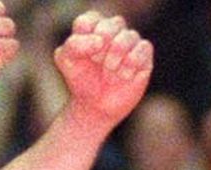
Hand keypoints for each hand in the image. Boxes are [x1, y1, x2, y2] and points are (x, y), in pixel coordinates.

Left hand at [53, 11, 152, 127]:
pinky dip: (130, 65)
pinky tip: (124, 76)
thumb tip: (100, 41)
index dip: (84, 43)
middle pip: (111, 26)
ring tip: (109, 73)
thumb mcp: (66, 61)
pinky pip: (143, 48)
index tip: (83, 58)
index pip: (88, 22)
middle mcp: (113, 28)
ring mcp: (130, 40)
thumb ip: (74, 45)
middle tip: (97, 64)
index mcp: (92, 24)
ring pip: (128, 36)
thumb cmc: (81, 79)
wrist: (97, 106)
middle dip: (101, 51)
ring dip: (115, 60)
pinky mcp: (144, 53)